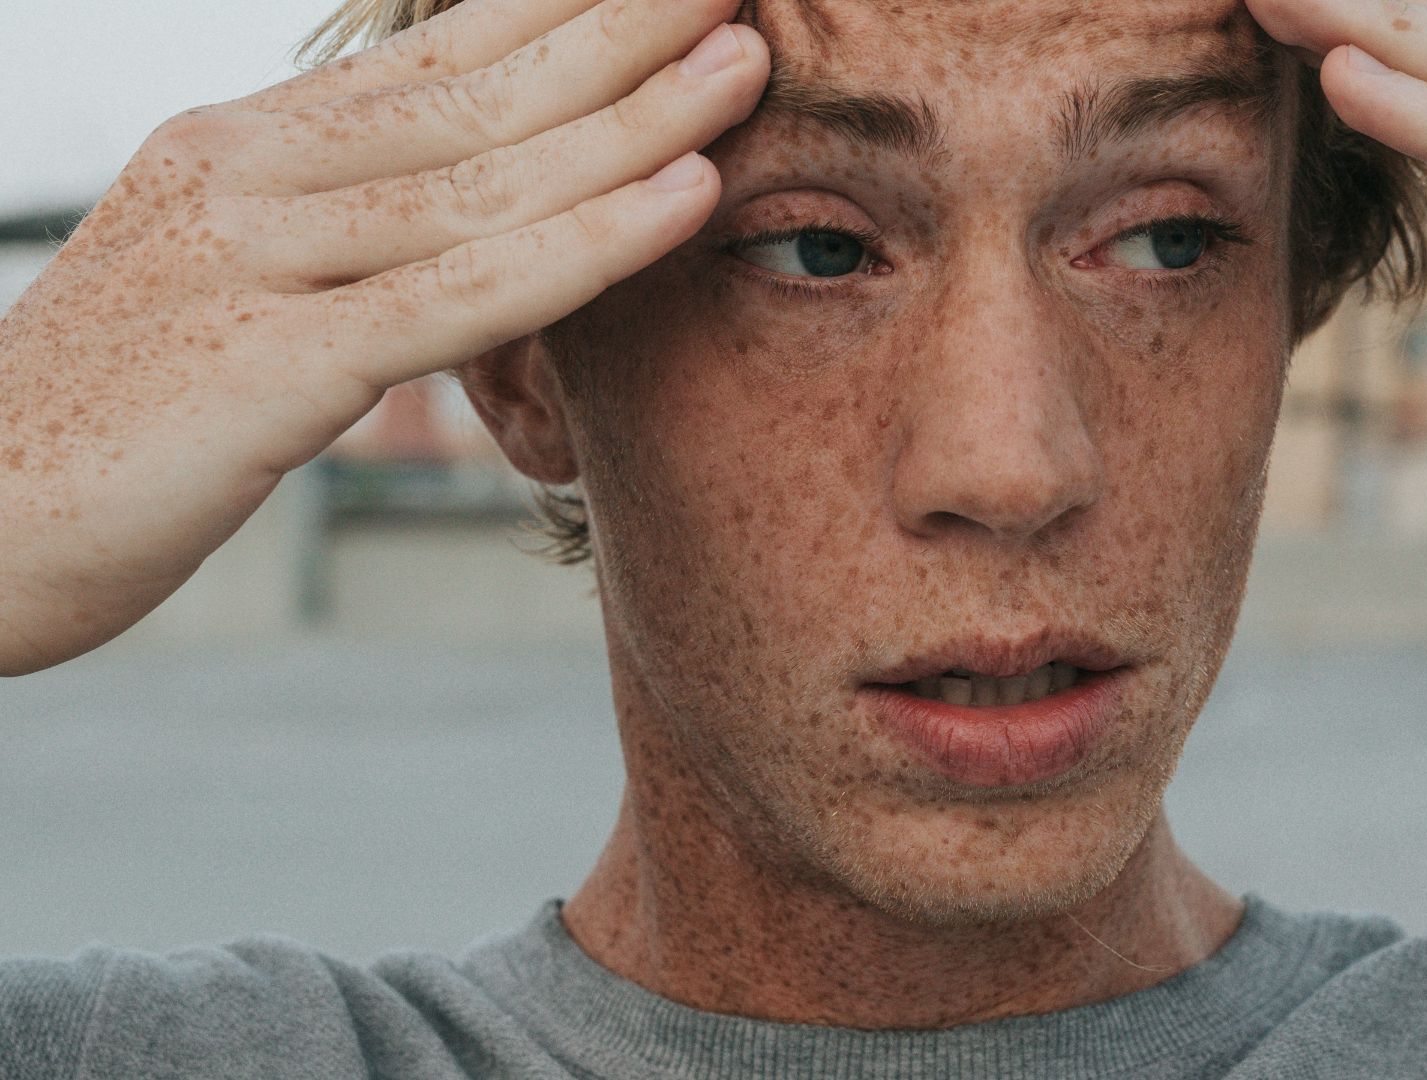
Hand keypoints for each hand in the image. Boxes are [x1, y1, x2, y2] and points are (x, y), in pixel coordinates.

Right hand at [0, 0, 768, 675]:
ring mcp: (252, 260)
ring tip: (746, 63)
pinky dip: (586, 244)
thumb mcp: (228, 288)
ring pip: (486, 179)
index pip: (436, 54)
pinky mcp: (265, 365)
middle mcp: (248, 174)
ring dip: (634, 118)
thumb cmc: (115, 418)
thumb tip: (467, 212)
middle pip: (478, 90)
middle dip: (622, 29)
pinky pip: (459, 296)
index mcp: (244, 148)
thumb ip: (339, 237)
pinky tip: (684, 198)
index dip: (560, 6)